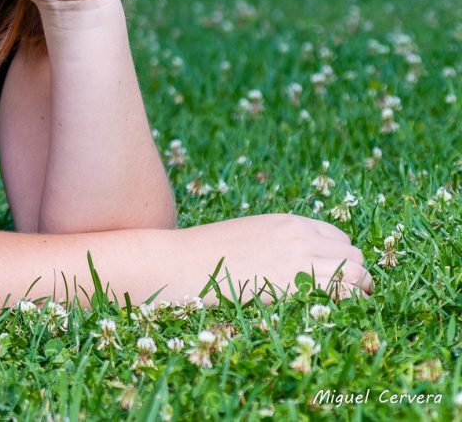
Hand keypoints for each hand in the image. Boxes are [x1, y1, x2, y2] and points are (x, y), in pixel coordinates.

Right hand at [173, 214, 373, 305]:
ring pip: (358, 274)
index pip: (340, 239)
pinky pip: (345, 294)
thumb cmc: (206, 255)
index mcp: (289, 223)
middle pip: (354, 256)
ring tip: (346, 309)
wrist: (180, 263)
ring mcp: (300, 260)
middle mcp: (300, 237)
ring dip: (358, 292)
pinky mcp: (296, 286)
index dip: (341, 260)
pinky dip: (350, 305)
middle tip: (345, 298)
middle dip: (355, 276)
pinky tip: (336, 315)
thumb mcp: (248, 236)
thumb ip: (278, 243)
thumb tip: (297, 263)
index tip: (334, 278)